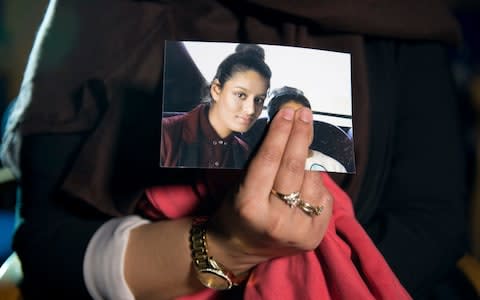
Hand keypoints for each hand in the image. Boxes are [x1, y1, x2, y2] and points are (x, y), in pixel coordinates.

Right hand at [208, 107, 332, 272]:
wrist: (239, 248)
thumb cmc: (235, 211)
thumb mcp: (240, 185)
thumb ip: (263, 162)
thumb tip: (288, 128)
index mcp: (249, 206)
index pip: (270, 160)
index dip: (281, 132)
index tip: (288, 112)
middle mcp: (275, 220)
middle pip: (295, 167)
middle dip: (301, 135)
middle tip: (305, 114)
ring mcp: (297, 231)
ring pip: (313, 180)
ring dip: (311, 157)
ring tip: (304, 142)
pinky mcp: (314, 237)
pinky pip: (324, 197)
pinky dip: (317, 181)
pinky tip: (309, 173)